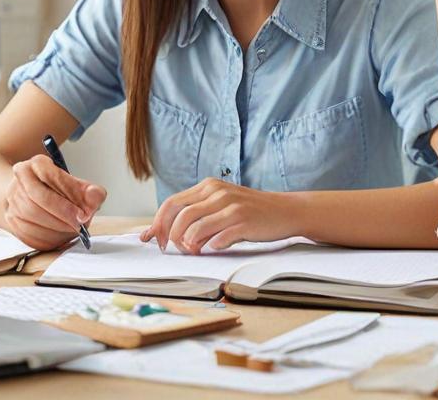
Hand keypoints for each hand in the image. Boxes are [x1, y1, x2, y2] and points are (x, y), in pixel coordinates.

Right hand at [2, 153, 106, 250]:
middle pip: (38, 198)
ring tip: (72, 229)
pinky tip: (60, 235)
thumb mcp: (78, 185)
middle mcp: (20, 180)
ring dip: (56, 228)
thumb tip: (94, 195)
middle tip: (80, 224)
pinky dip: (48, 238)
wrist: (36, 199)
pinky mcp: (11, 221)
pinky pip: (28, 233)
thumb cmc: (59, 192)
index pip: (50, 176)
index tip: (84, 212)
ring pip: (32, 217)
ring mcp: (12, 201)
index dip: (69, 194)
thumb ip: (90, 191)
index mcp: (36, 165)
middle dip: (63, 214)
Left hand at [140, 178, 294, 253]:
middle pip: (180, 216)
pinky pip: (217, 239)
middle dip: (170, 236)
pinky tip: (213, 249)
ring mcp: (231, 207)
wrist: (285, 210)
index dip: (158, 223)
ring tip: (193, 251)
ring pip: (195, 228)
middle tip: (172, 250)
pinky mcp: (244, 222)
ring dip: (188, 244)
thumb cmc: (250, 211)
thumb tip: (168, 232)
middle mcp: (218, 193)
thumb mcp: (222, 203)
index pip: (172, 203)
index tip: (152, 239)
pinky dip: (210, 247)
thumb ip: (199, 212)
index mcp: (209, 186)